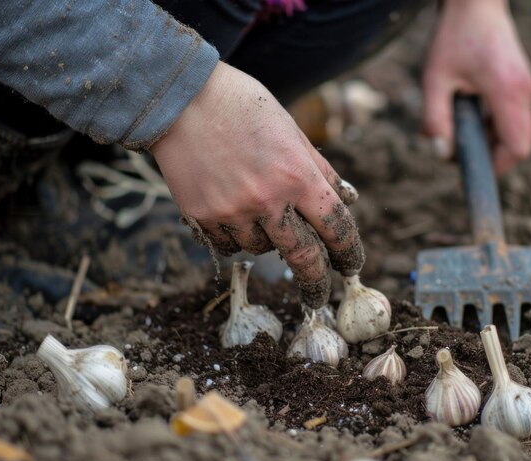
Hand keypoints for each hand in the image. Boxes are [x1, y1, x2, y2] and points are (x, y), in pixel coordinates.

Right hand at [151, 62, 363, 307]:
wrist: (179, 98)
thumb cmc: (242, 106)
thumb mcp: (292, 130)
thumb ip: (321, 170)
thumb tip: (348, 200)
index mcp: (298, 175)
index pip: (336, 227)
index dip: (349, 252)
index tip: (351, 265)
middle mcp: (268, 199)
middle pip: (303, 257)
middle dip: (316, 280)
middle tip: (319, 293)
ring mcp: (233, 212)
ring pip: (261, 250)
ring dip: (267, 240)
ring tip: (254, 206)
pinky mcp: (202, 217)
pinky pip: (228, 245)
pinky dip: (235, 236)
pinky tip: (231, 210)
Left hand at [423, 0, 530, 173]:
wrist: (476, 2)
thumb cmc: (454, 35)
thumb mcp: (434, 77)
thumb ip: (435, 118)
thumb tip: (441, 153)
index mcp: (507, 91)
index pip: (517, 148)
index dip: (497, 167)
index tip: (471, 172)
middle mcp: (524, 91)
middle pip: (518, 144)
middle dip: (490, 156)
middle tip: (458, 152)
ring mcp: (526, 87)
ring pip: (515, 132)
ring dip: (489, 140)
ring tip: (458, 129)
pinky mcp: (521, 84)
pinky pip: (512, 117)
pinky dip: (492, 126)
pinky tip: (468, 114)